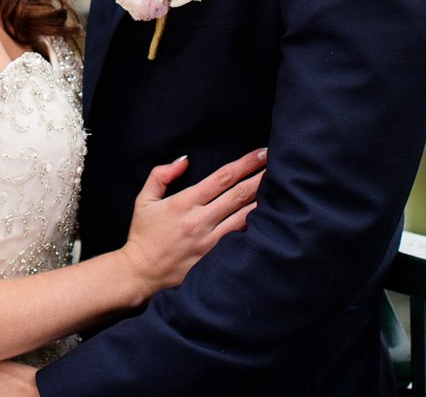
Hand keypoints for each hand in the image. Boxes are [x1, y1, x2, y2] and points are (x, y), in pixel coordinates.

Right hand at [120, 147, 266, 296]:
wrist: (141, 273)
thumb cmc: (144, 235)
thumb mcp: (144, 199)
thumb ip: (161, 175)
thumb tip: (185, 160)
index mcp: (184, 203)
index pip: (222, 178)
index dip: (245, 163)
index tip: (262, 152)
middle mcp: (200, 220)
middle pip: (239, 194)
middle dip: (261, 176)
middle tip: (280, 163)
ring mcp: (210, 241)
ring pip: (245, 217)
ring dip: (265, 201)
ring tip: (284, 188)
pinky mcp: (215, 259)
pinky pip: (240, 240)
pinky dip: (256, 227)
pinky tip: (272, 219)